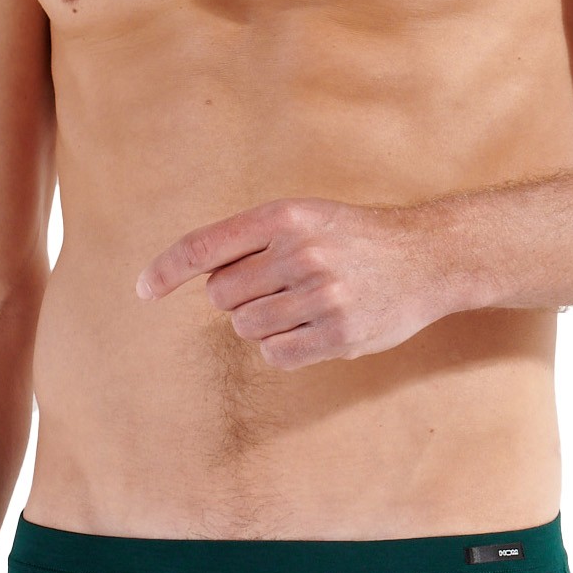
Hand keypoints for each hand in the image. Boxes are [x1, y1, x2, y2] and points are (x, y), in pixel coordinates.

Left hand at [135, 197, 458, 368]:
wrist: (428, 258)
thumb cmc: (355, 238)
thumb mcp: (305, 217)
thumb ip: (252, 239)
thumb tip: (194, 279)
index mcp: (286, 217)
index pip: (206, 246)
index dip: (167, 269)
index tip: (144, 289)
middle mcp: (301, 253)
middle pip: (222, 295)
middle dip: (239, 295)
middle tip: (278, 284)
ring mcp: (322, 296)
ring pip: (247, 328)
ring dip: (263, 323)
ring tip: (302, 303)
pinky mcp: (339, 334)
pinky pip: (276, 355)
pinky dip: (284, 347)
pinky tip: (313, 328)